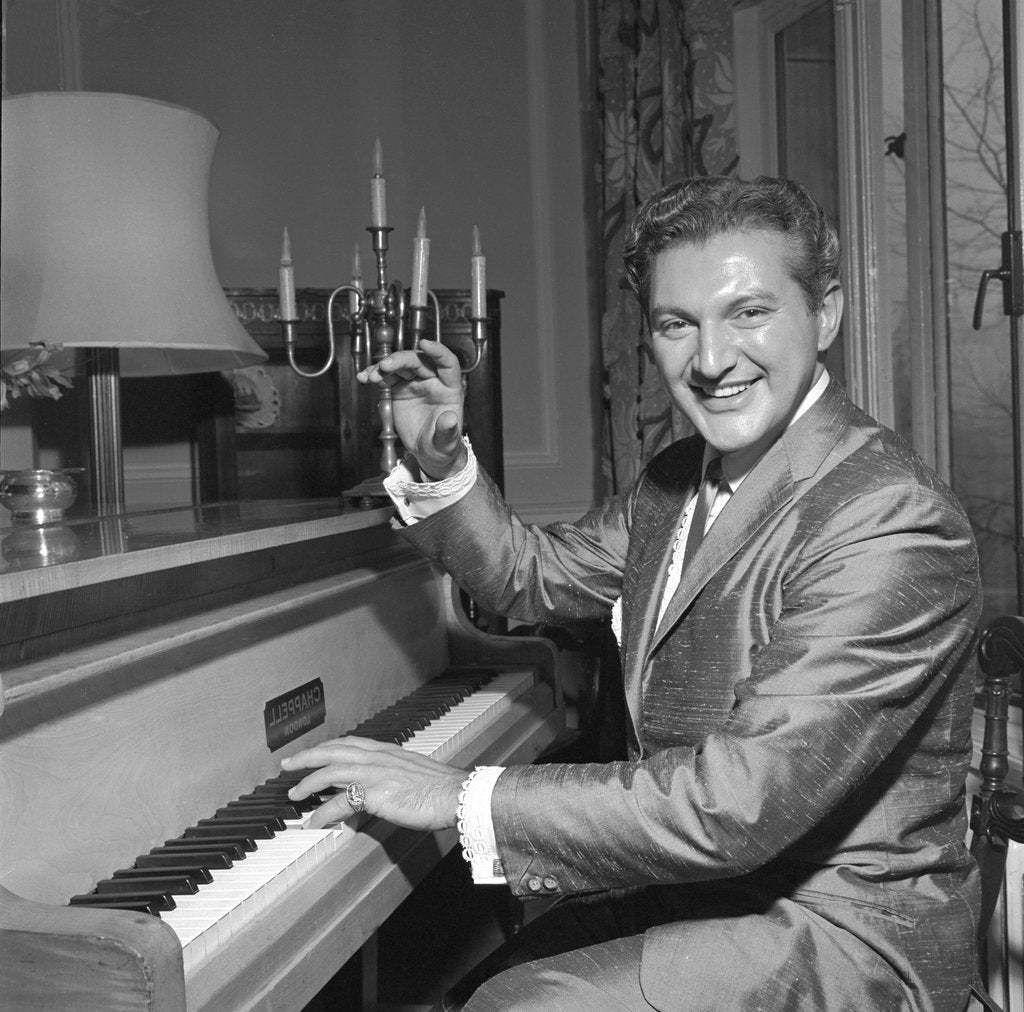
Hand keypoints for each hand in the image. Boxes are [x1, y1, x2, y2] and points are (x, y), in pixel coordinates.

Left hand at [281, 735, 465, 831]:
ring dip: (307, 783)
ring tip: (294, 794)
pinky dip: (322, 812)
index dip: (328, 746)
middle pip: (333, 750)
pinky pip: (339, 802)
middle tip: (288, 764)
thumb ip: (393, 779)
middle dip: (307, 756)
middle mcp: (378, 757)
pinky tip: (314, 822)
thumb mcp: (413, 776)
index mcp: (388, 751)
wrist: (458, 794)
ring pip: (330, 771)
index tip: (314, 751)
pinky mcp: (375, 792)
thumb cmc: (442, 789)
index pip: (350, 743)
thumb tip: (379, 793)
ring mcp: (375, 773)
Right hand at [357, 339, 466, 479]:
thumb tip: (450, 419)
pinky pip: (387, 377)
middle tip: (385, 365)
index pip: (448, 363)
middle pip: (418, 361)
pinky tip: (364, 377)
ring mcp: (415, 384)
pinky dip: (375, 375)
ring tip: (371, 376)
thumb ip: (447, 430)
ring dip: (384, 367)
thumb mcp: (446, 441)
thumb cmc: (442, 445)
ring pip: (400, 366)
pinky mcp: (400, 389)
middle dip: (401, 359)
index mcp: (450, 389)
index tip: (425, 343)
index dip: (438, 351)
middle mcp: (433, 381)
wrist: (428, 451)